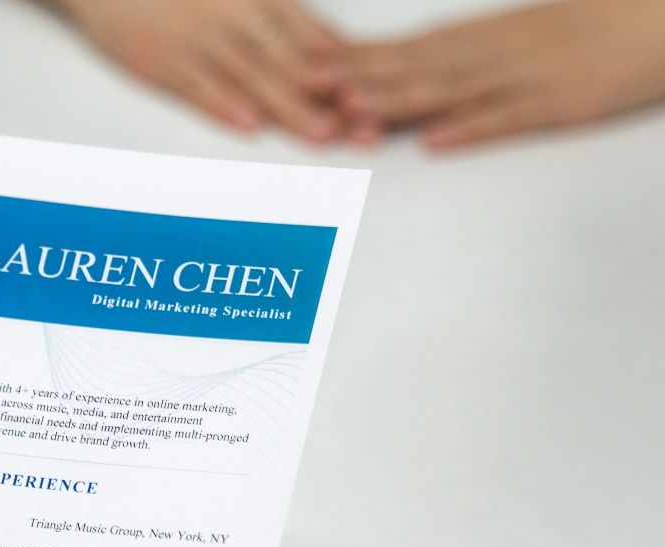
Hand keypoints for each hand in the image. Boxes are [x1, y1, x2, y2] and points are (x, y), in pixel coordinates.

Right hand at [51, 0, 353, 142]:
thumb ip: (277, 15)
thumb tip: (330, 48)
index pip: (311, 32)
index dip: (344, 65)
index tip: (374, 93)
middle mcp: (233, 12)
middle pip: (290, 58)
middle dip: (329, 95)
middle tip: (363, 125)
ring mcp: (198, 38)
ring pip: (252, 75)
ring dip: (289, 106)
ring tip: (321, 135)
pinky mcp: (162, 59)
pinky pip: (198, 84)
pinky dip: (222, 104)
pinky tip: (248, 125)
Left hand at [339, 0, 664, 148]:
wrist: (662, 17)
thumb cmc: (585, 29)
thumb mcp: (516, 35)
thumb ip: (461, 54)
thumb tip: (403, 72)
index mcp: (482, 36)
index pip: (406, 47)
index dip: (356, 57)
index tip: (304, 64)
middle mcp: (495, 54)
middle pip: (417, 67)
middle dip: (361, 77)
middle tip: (308, 86)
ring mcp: (527, 78)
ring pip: (453, 90)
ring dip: (401, 101)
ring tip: (354, 111)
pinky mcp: (562, 103)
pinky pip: (510, 117)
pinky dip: (472, 128)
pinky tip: (435, 141)